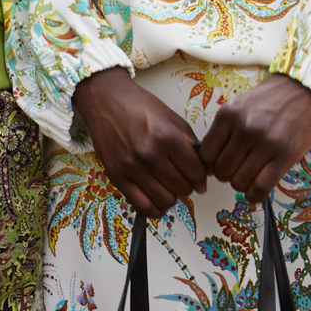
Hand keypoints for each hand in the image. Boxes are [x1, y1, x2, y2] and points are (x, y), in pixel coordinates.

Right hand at [73, 69, 206, 213]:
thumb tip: (204, 173)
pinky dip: (155, 209)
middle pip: (183, 188)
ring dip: (172, 197)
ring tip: (168, 187)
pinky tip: (157, 200)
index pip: (196, 172)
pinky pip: (142, 206)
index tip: (197, 176)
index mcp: (167, 138)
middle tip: (181, 178)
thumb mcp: (172, 119)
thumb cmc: (141, 107)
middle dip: (187, 186)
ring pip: (165, 200)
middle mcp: (150, 155)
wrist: (107, 102)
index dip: (201, 177)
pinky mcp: (117, 177)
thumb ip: (190, 145)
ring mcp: (132, 168)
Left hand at [195, 71, 310, 201]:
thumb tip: (208, 165)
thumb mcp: (239, 106)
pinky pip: (260, 188)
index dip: (211, 165)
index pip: (206, 155)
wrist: (306, 90)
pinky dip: (255, 194)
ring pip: (238, 182)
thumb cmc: (271, 100)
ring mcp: (265, 143)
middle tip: (240, 168)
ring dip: (242, 184)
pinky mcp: (284, 156)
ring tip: (251, 174)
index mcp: (228, 115)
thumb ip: (223, 132)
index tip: (221, 164)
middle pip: (222, 172)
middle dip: (228, 175)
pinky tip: (257, 188)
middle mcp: (244, 129)